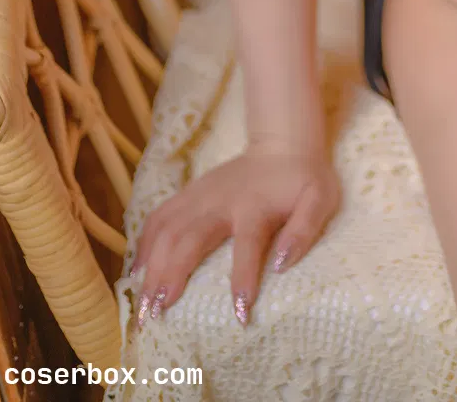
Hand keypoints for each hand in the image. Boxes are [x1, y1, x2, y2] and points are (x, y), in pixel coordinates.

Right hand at [131, 145, 340, 327]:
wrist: (283, 142)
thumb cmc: (302, 179)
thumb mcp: (320, 199)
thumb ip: (305, 229)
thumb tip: (282, 265)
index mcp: (255, 206)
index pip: (248, 246)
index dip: (243, 279)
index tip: (239, 314)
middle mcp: (221, 201)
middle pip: (190, 238)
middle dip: (171, 276)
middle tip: (157, 313)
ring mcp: (201, 195)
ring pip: (167, 229)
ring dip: (152, 265)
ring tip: (142, 302)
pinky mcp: (189, 192)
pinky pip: (159, 216)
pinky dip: (144, 242)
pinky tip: (136, 271)